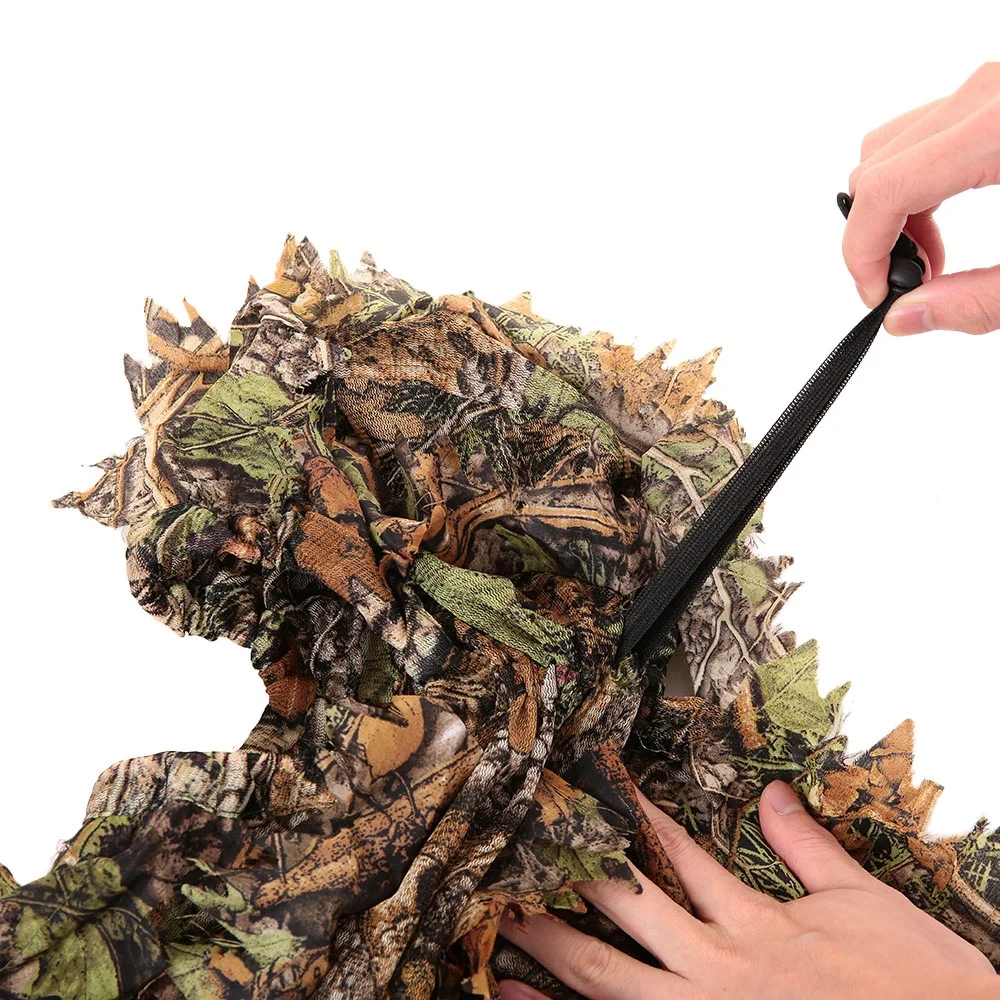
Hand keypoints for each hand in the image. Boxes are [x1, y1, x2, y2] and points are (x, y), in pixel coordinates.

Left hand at [496, 780, 998, 998]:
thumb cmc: (917, 986)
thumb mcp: (863, 903)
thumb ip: (808, 848)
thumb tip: (776, 796)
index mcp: (758, 925)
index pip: (680, 855)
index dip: (632, 817)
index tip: (594, 789)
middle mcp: (724, 971)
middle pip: (627, 913)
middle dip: (568, 880)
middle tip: (515, 854)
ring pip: (613, 984)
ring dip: (554, 953)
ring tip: (502, 933)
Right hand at [843, 61, 999, 334]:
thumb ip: (979, 300)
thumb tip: (905, 318)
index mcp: (999, 130)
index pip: (884, 189)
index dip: (863, 254)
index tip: (878, 296)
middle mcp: (987, 94)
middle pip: (874, 166)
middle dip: (874, 236)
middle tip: (909, 283)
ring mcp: (989, 87)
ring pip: (889, 148)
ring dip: (890, 209)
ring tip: (930, 254)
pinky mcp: (993, 94)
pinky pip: (921, 135)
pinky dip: (914, 183)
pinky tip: (945, 220)